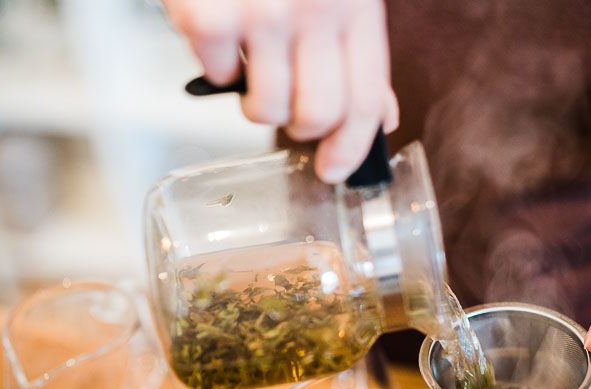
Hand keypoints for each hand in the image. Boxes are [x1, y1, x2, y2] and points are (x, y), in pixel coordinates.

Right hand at [163, 0, 398, 182]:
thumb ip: (359, 47)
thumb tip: (380, 117)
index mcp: (355, 3)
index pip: (365, 100)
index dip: (351, 148)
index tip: (335, 170)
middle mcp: (314, 10)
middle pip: (316, 115)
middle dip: (299, 126)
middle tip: (286, 107)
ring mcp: (261, 15)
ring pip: (264, 110)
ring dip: (255, 98)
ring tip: (251, 60)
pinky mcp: (209, 17)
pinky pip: (216, 77)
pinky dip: (214, 64)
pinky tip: (221, 31)